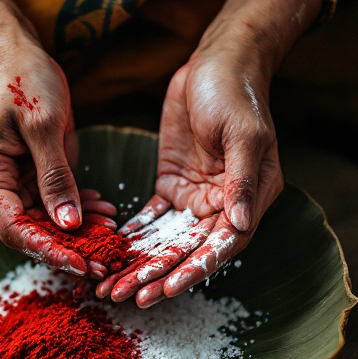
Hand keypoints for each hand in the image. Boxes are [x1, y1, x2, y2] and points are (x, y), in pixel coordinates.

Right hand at [0, 34, 116, 277]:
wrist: (8, 51)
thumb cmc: (22, 76)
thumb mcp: (45, 124)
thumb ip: (56, 177)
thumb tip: (68, 225)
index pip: (13, 228)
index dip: (48, 250)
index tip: (81, 263)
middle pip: (27, 229)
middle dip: (68, 245)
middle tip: (106, 258)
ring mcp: (3, 181)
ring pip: (41, 219)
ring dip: (77, 227)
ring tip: (113, 230)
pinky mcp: (20, 175)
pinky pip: (48, 201)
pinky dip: (75, 207)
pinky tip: (103, 208)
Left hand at [97, 44, 283, 306]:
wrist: (217, 62)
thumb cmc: (236, 94)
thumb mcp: (243, 135)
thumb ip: (242, 182)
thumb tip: (241, 226)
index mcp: (249, 199)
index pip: (219, 246)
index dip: (192, 270)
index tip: (165, 289)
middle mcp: (223, 206)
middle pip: (186, 250)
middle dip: (155, 275)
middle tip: (124, 296)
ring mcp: (195, 196)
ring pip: (164, 241)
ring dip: (138, 264)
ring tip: (109, 287)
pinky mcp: (171, 183)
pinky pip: (149, 219)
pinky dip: (131, 237)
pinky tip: (108, 254)